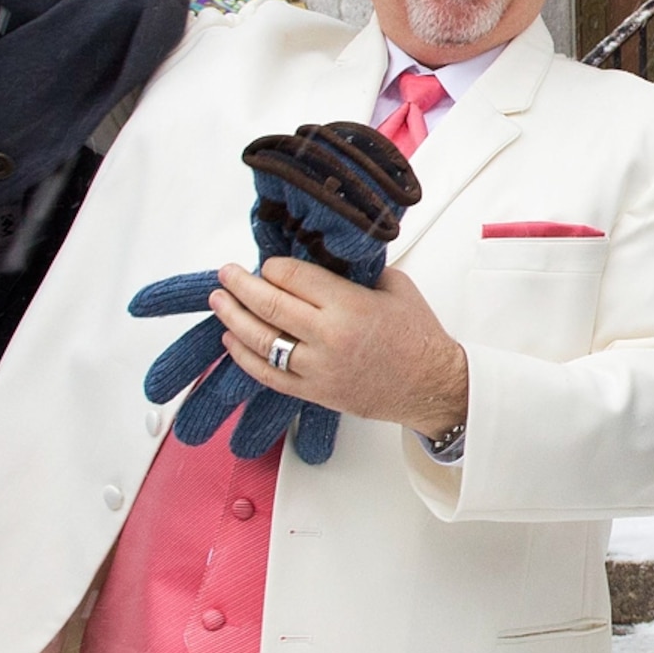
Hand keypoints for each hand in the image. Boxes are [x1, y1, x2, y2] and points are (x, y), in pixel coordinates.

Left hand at [212, 258, 469, 439]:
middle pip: (268, 305)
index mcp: (350, 306)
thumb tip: (322, 260)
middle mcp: (329, 337)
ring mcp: (318, 369)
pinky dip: (244, 357)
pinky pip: (268, 375)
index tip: (268, 264)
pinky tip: (232, 341)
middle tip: (227, 274)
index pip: (292, 277)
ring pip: (260, 340)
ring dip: (233, 318)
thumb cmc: (419, 336)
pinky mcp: (315, 392)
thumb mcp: (394, 287)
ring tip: (220, 302)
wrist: (434, 385)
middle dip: (240, 285)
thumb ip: (354, 273)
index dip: (272, 267)